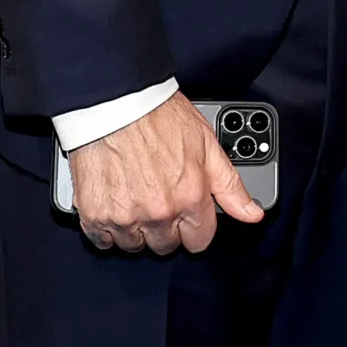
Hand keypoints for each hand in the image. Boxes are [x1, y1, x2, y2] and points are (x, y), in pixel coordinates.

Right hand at [65, 93, 263, 254]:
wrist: (115, 100)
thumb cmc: (159, 116)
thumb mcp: (207, 145)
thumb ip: (230, 186)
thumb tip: (252, 214)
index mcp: (190, 197)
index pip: (199, 241)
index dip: (194, 227)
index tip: (186, 216)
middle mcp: (159, 212)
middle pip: (166, 245)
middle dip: (165, 227)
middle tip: (157, 197)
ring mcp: (125, 216)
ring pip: (134, 245)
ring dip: (135, 228)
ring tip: (133, 195)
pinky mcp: (94, 214)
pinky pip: (102, 240)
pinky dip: (106, 227)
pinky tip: (112, 202)